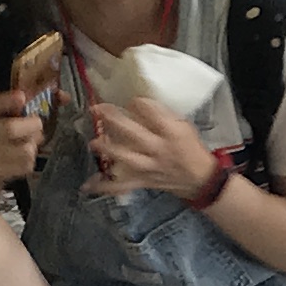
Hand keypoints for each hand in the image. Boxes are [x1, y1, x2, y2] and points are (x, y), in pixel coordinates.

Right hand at [0, 85, 46, 189]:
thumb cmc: (1, 136)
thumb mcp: (10, 116)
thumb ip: (38, 102)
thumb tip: (65, 97)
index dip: (7, 100)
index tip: (22, 97)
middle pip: (10, 129)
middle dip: (31, 127)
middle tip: (38, 125)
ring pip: (24, 150)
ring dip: (32, 147)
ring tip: (29, 145)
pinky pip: (25, 166)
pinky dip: (29, 162)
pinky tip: (22, 159)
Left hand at [86, 91, 216, 200]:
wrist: (199, 178)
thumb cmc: (191, 148)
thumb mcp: (184, 126)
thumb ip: (164, 115)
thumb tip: (139, 103)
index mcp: (172, 133)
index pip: (152, 113)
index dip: (138, 103)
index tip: (130, 99)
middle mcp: (159, 149)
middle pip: (133, 133)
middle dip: (113, 119)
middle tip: (97, 109)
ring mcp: (149, 167)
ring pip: (124, 158)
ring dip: (106, 149)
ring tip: (92, 142)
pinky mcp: (142, 181)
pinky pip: (121, 185)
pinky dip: (104, 187)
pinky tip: (87, 186)